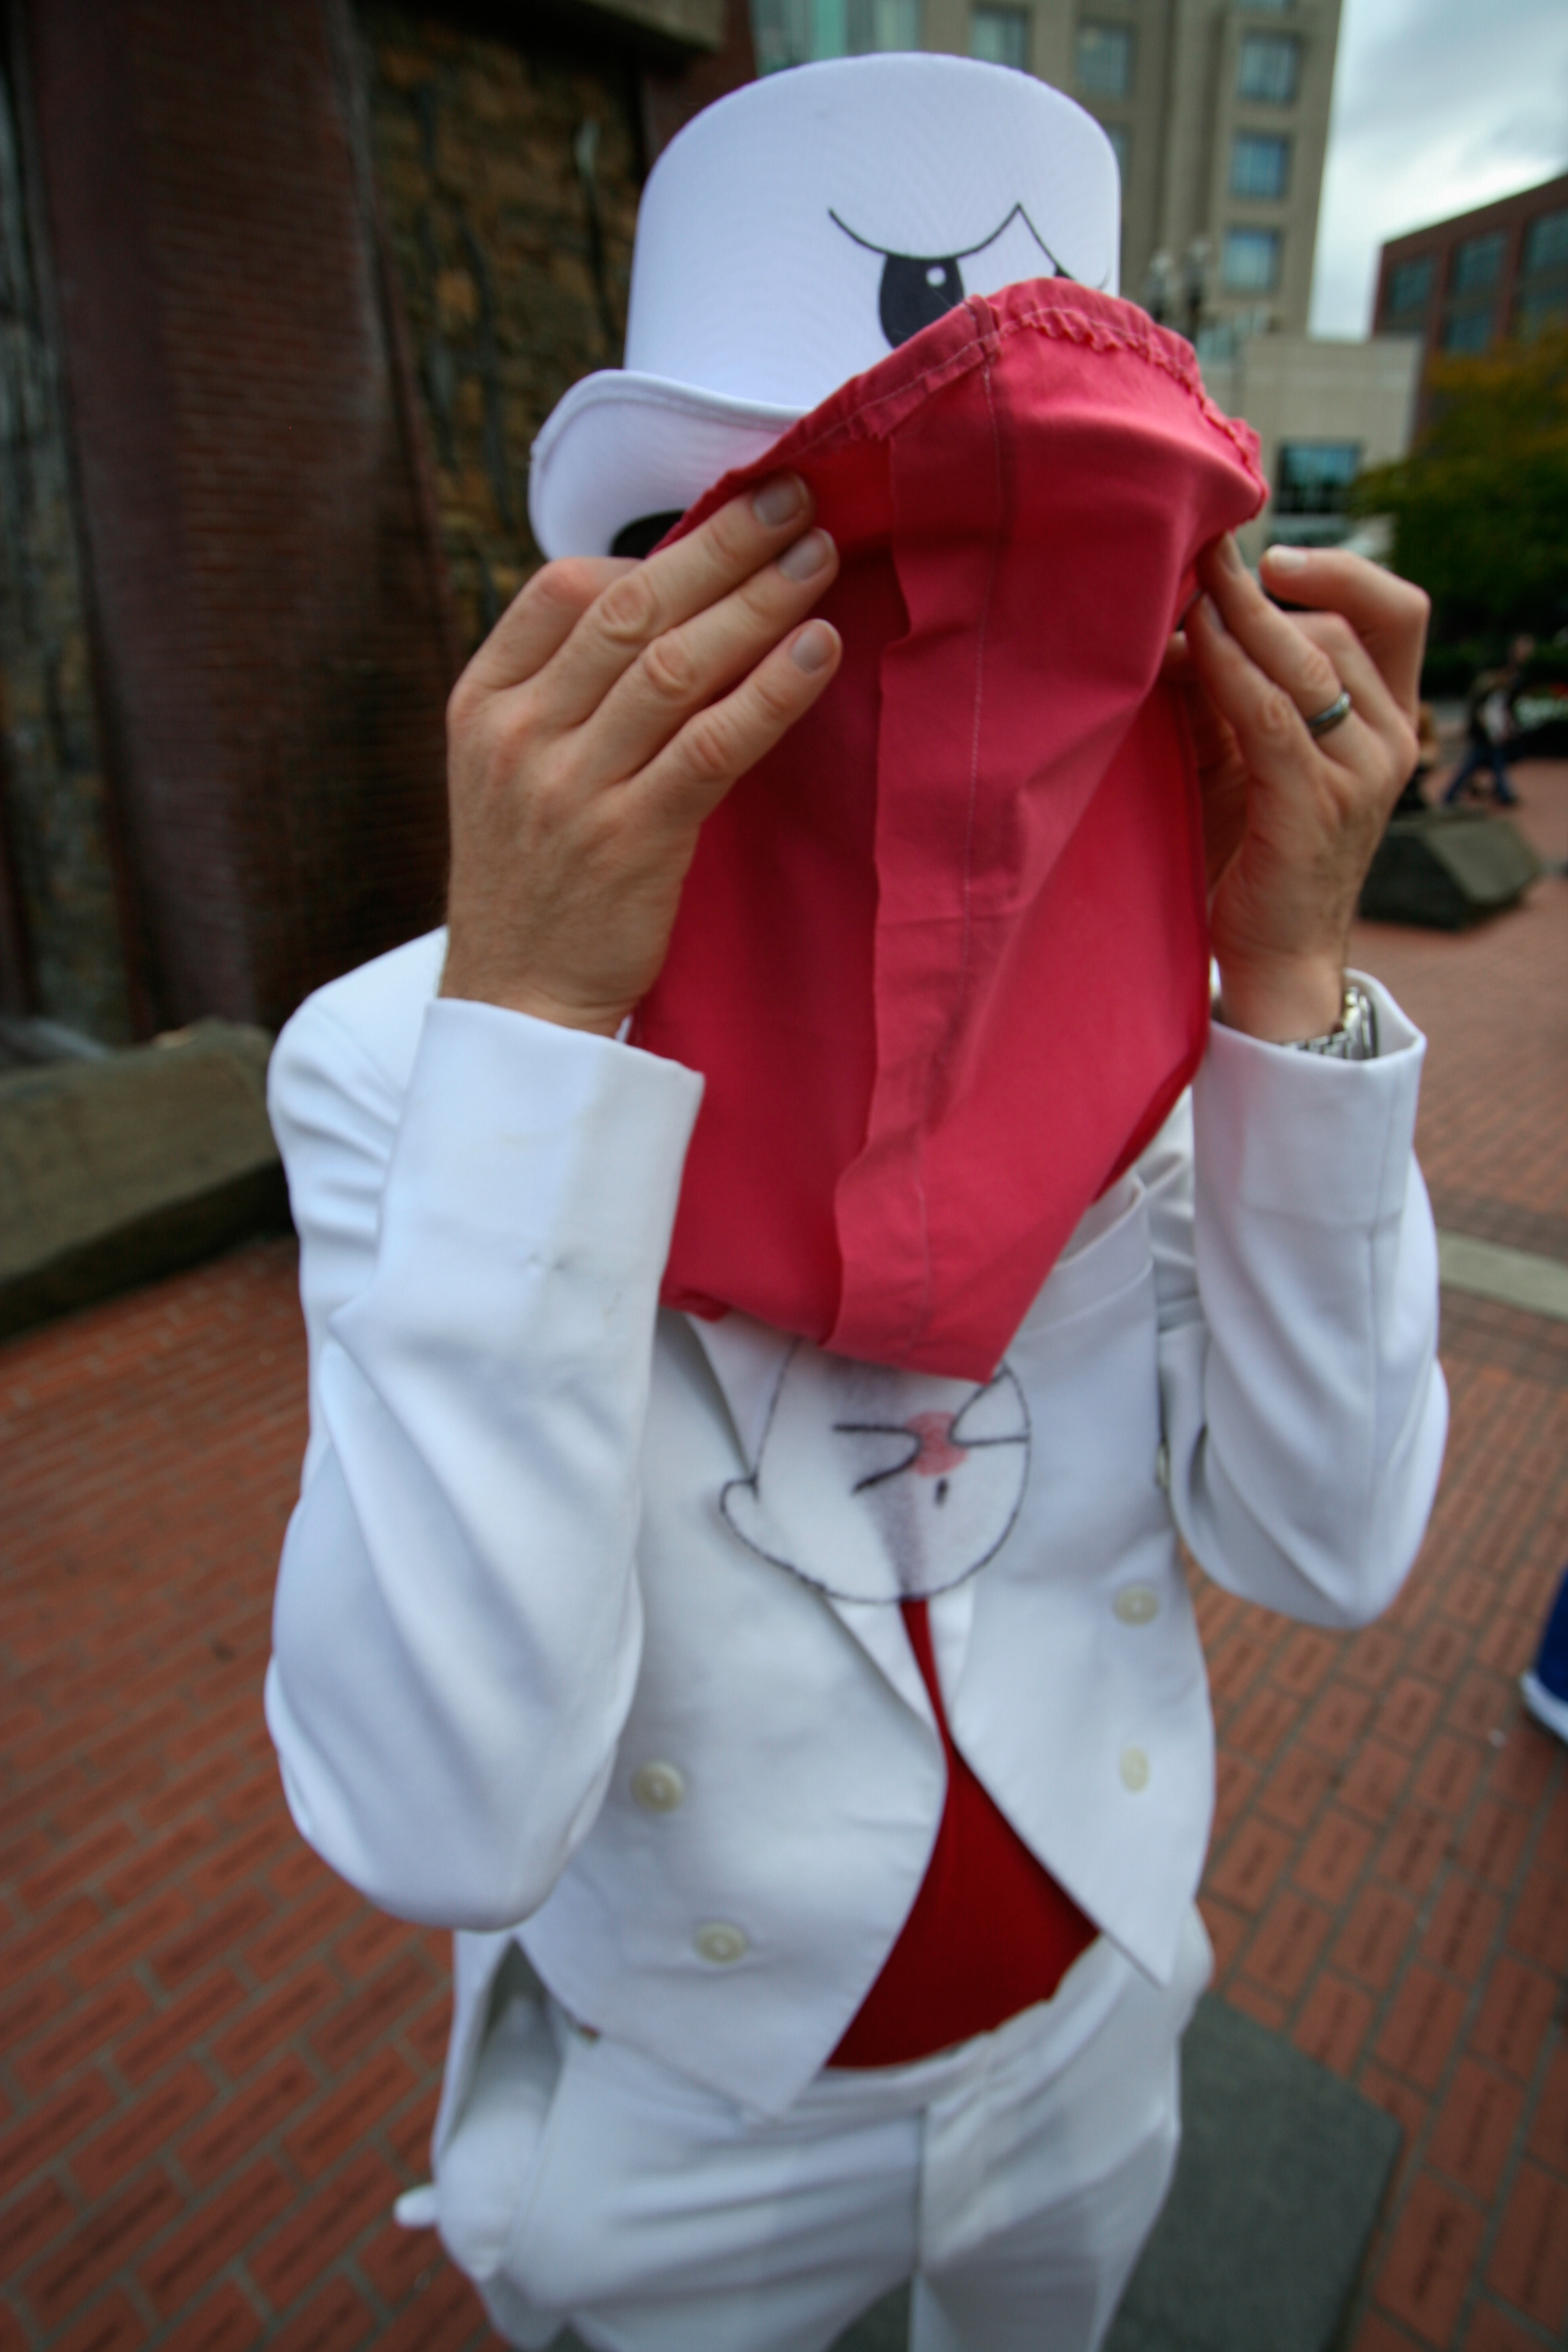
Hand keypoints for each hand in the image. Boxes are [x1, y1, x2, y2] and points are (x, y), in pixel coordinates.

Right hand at [440, 475, 841, 1034]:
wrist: (517, 1006)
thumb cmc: (536, 883)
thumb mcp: (510, 775)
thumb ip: (565, 693)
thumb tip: (663, 605)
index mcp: (484, 704)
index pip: (561, 589)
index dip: (651, 544)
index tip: (725, 512)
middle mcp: (520, 736)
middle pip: (631, 608)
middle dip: (720, 545)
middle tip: (794, 497)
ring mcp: (572, 788)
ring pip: (676, 666)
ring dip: (757, 602)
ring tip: (819, 556)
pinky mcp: (631, 842)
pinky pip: (712, 746)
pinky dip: (771, 690)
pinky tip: (817, 649)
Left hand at [1163, 538, 1426, 1042]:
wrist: (1275, 962)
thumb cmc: (1256, 855)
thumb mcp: (1261, 755)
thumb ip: (1247, 689)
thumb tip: (1192, 611)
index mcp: (1391, 724)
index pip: (1397, 612)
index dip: (1339, 571)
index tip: (1269, 558)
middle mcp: (1391, 743)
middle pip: (1338, 628)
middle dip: (1260, 597)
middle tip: (1195, 570)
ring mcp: (1360, 777)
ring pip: (1307, 661)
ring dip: (1239, 617)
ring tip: (1183, 590)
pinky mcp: (1313, 808)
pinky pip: (1270, 714)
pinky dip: (1226, 669)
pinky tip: (1189, 647)